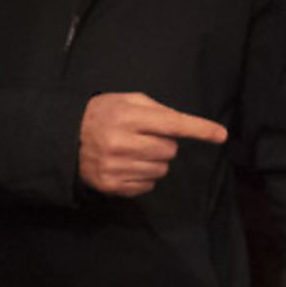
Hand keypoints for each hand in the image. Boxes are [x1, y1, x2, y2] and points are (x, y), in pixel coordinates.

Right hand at [77, 92, 227, 196]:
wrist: (64, 138)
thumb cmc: (102, 114)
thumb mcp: (126, 100)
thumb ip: (157, 110)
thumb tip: (186, 126)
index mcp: (127, 117)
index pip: (172, 123)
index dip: (199, 129)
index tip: (221, 134)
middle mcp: (122, 143)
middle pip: (170, 150)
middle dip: (163, 144)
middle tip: (143, 137)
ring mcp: (116, 167)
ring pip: (161, 170)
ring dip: (154, 161)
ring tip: (132, 151)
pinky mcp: (112, 186)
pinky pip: (148, 185)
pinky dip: (143, 176)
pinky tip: (126, 165)